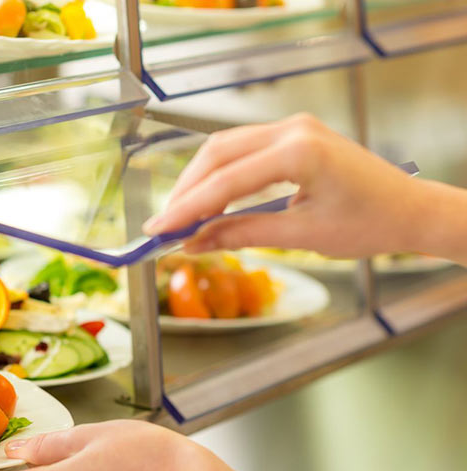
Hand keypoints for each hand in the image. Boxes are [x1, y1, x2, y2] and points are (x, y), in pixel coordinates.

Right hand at [142, 113, 431, 257]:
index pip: (225, 181)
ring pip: (225, 148)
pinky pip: (242, 150)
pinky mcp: (293, 135)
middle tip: (162, 226)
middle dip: (185, 192)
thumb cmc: (370, 223)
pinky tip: (207, 202)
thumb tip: (195, 243)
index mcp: (300, 151)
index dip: (186, 208)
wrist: (411, 210)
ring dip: (198, 182)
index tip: (157, 230)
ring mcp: (293, 127)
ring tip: (179, 218)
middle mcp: (293, 129)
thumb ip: (243, 234)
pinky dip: (219, 176)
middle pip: (217, 155)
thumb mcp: (303, 235)